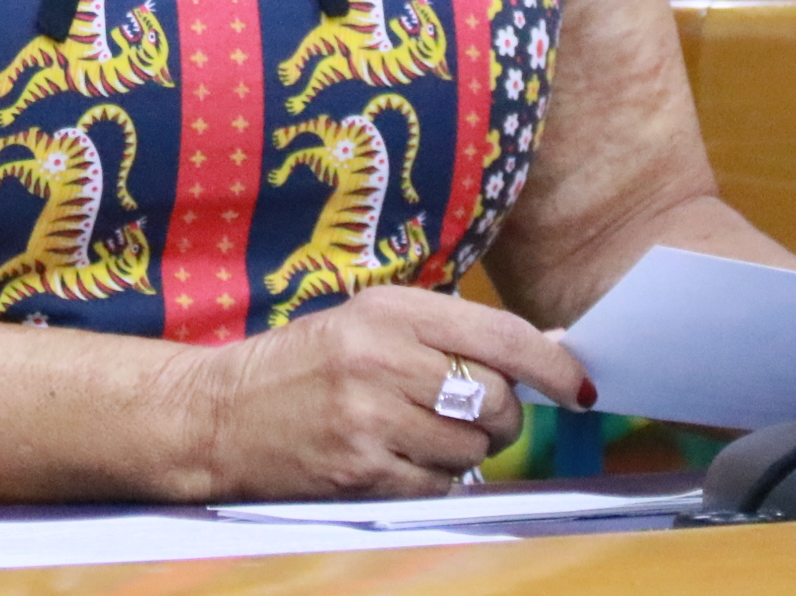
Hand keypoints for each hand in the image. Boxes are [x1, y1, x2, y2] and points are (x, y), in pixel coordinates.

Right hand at [193, 287, 593, 499]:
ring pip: (473, 448)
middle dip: (501, 417)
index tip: (580, 385)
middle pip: (496, 399)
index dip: (553, 364)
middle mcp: (381, 358)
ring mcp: (370, 417)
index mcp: (387, 309)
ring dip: (465, 452)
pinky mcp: (359, 469)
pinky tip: (399, 461)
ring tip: (420, 436)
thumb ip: (446, 333)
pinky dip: (435, 480)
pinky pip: (440, 485)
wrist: (216, 414)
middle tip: (474, 416)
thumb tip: (546, 352)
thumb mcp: (365, 324)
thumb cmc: (300, 367)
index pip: (501, 335)